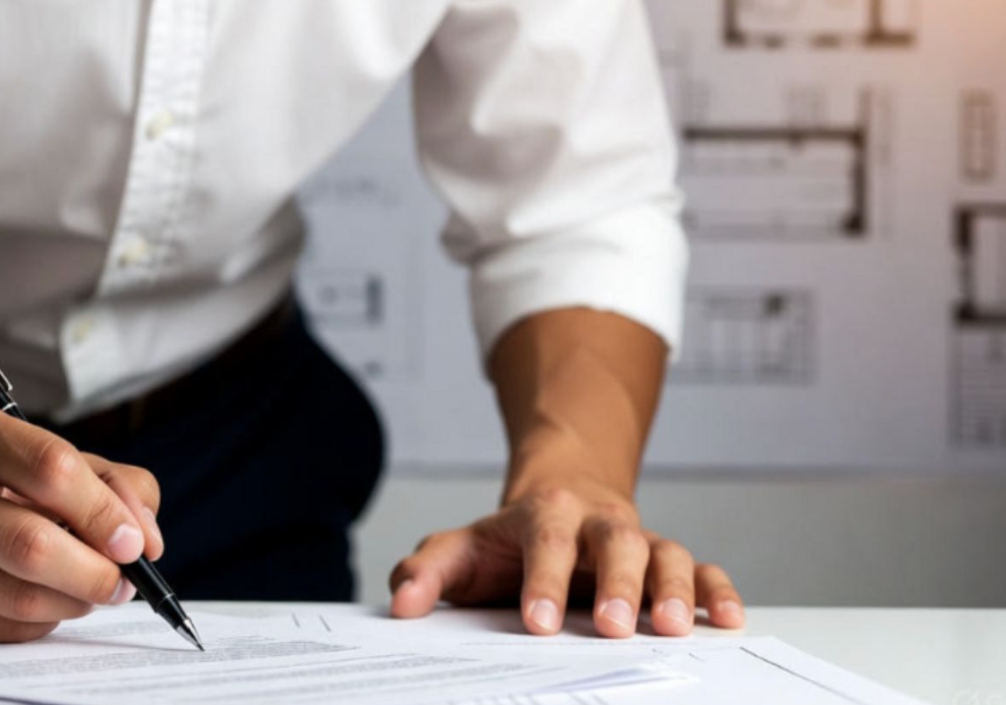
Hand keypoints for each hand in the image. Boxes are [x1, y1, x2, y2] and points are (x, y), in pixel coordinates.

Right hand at [0, 393, 163, 641]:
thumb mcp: (23, 449)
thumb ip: (100, 478)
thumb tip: (145, 538)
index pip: (50, 469)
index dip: (106, 513)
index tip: (136, 541)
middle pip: (33, 544)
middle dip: (97, 571)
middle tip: (123, 581)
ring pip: (19, 596)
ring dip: (75, 601)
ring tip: (91, 589)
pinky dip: (39, 621)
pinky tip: (45, 603)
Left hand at [387, 481, 742, 637]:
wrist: (560, 500)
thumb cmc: (507, 541)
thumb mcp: (459, 549)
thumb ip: (427, 572)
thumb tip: (402, 605)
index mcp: (545, 515)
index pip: (545, 542)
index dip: (543, 581)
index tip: (538, 623)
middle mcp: (598, 522)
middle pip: (615, 543)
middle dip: (617, 586)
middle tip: (614, 629)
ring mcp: (638, 540)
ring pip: (665, 554)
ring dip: (673, 590)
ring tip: (673, 629)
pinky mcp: (668, 560)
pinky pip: (701, 569)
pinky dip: (718, 590)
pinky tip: (728, 620)